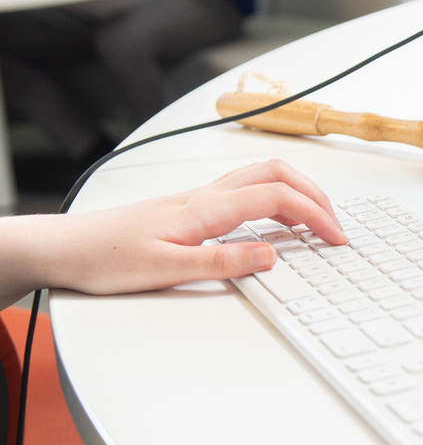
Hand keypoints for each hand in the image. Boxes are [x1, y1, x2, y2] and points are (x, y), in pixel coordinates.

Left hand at [42, 160, 347, 294]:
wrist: (64, 248)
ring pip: (263, 176)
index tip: (336, 237)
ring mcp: (200, 199)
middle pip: (277, 174)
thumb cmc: (104, 258)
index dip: (315, 214)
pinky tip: (278, 222)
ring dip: (298, 191)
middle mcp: (205, 196)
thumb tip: (270, 255)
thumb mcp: (165, 270)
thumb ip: (221, 261)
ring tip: (317, 220)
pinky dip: (277, 197)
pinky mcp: (193, 208)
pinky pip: (247, 190)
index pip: (276, 198)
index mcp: (204, 208)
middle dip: (316, 195)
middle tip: (337, 226)